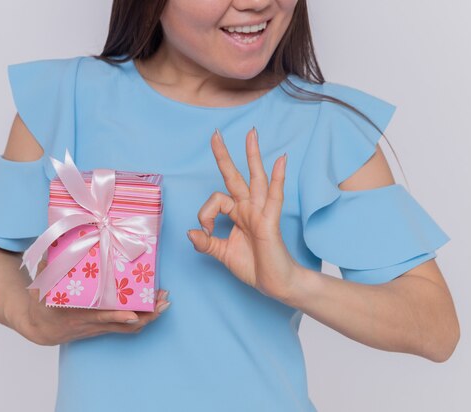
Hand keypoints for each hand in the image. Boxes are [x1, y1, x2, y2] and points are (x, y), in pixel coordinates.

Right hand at [11, 260, 170, 345]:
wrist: (40, 328)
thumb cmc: (42, 304)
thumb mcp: (42, 285)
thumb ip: (49, 265)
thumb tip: (56, 241)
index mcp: (77, 314)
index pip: (100, 317)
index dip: (116, 316)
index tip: (132, 313)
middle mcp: (92, 324)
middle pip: (124, 324)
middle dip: (146, 315)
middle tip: (163, 301)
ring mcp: (101, 328)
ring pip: (129, 327)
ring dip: (149, 316)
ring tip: (165, 301)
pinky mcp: (105, 328)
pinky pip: (127, 328)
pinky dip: (142, 318)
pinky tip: (155, 307)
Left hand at [186, 127, 299, 300]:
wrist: (276, 284)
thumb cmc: (254, 266)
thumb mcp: (222, 254)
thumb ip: (206, 243)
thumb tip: (190, 233)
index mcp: (237, 213)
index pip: (215, 200)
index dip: (204, 215)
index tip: (203, 233)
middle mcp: (248, 208)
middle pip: (235, 176)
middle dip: (224, 155)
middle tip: (215, 134)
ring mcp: (260, 212)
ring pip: (256, 178)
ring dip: (252, 155)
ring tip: (251, 133)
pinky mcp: (270, 221)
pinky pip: (274, 196)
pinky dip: (278, 178)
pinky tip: (281, 160)